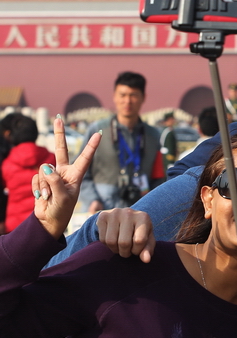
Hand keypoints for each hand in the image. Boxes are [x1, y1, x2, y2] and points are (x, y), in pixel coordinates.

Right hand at [34, 116, 100, 238]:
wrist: (49, 220)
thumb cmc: (62, 210)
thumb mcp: (63, 197)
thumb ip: (55, 181)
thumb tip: (45, 166)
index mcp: (76, 175)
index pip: (85, 158)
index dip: (91, 146)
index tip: (99, 133)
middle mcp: (64, 172)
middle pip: (61, 149)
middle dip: (59, 134)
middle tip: (59, 118)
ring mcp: (51, 175)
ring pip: (43, 170)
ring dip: (44, 185)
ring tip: (50, 196)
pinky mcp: (41, 180)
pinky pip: (36, 178)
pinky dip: (37, 188)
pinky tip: (42, 196)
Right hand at [96, 208, 155, 262]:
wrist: (124, 218)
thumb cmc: (139, 232)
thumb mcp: (147, 240)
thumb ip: (147, 250)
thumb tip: (146, 260)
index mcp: (143, 217)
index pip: (139, 241)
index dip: (137, 251)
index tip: (137, 250)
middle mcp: (128, 213)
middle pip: (124, 242)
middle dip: (125, 252)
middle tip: (127, 250)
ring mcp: (114, 213)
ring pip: (111, 242)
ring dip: (115, 249)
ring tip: (120, 246)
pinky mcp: (102, 216)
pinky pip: (102, 239)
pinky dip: (107, 245)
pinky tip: (113, 239)